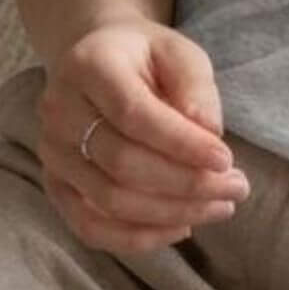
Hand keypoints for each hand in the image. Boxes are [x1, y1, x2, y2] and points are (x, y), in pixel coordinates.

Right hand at [36, 15, 251, 253]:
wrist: (100, 62)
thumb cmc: (146, 57)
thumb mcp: (179, 52)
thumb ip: (195, 87)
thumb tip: (209, 133)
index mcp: (89, 65)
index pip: (133, 114)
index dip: (182, 144)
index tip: (226, 159)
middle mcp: (58, 110)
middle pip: (121, 164)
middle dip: (186, 184)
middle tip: (236, 188)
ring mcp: (52, 152)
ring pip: (109, 201)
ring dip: (171, 213)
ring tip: (220, 207)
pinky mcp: (55, 185)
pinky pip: (91, 227)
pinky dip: (139, 237)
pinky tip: (181, 227)